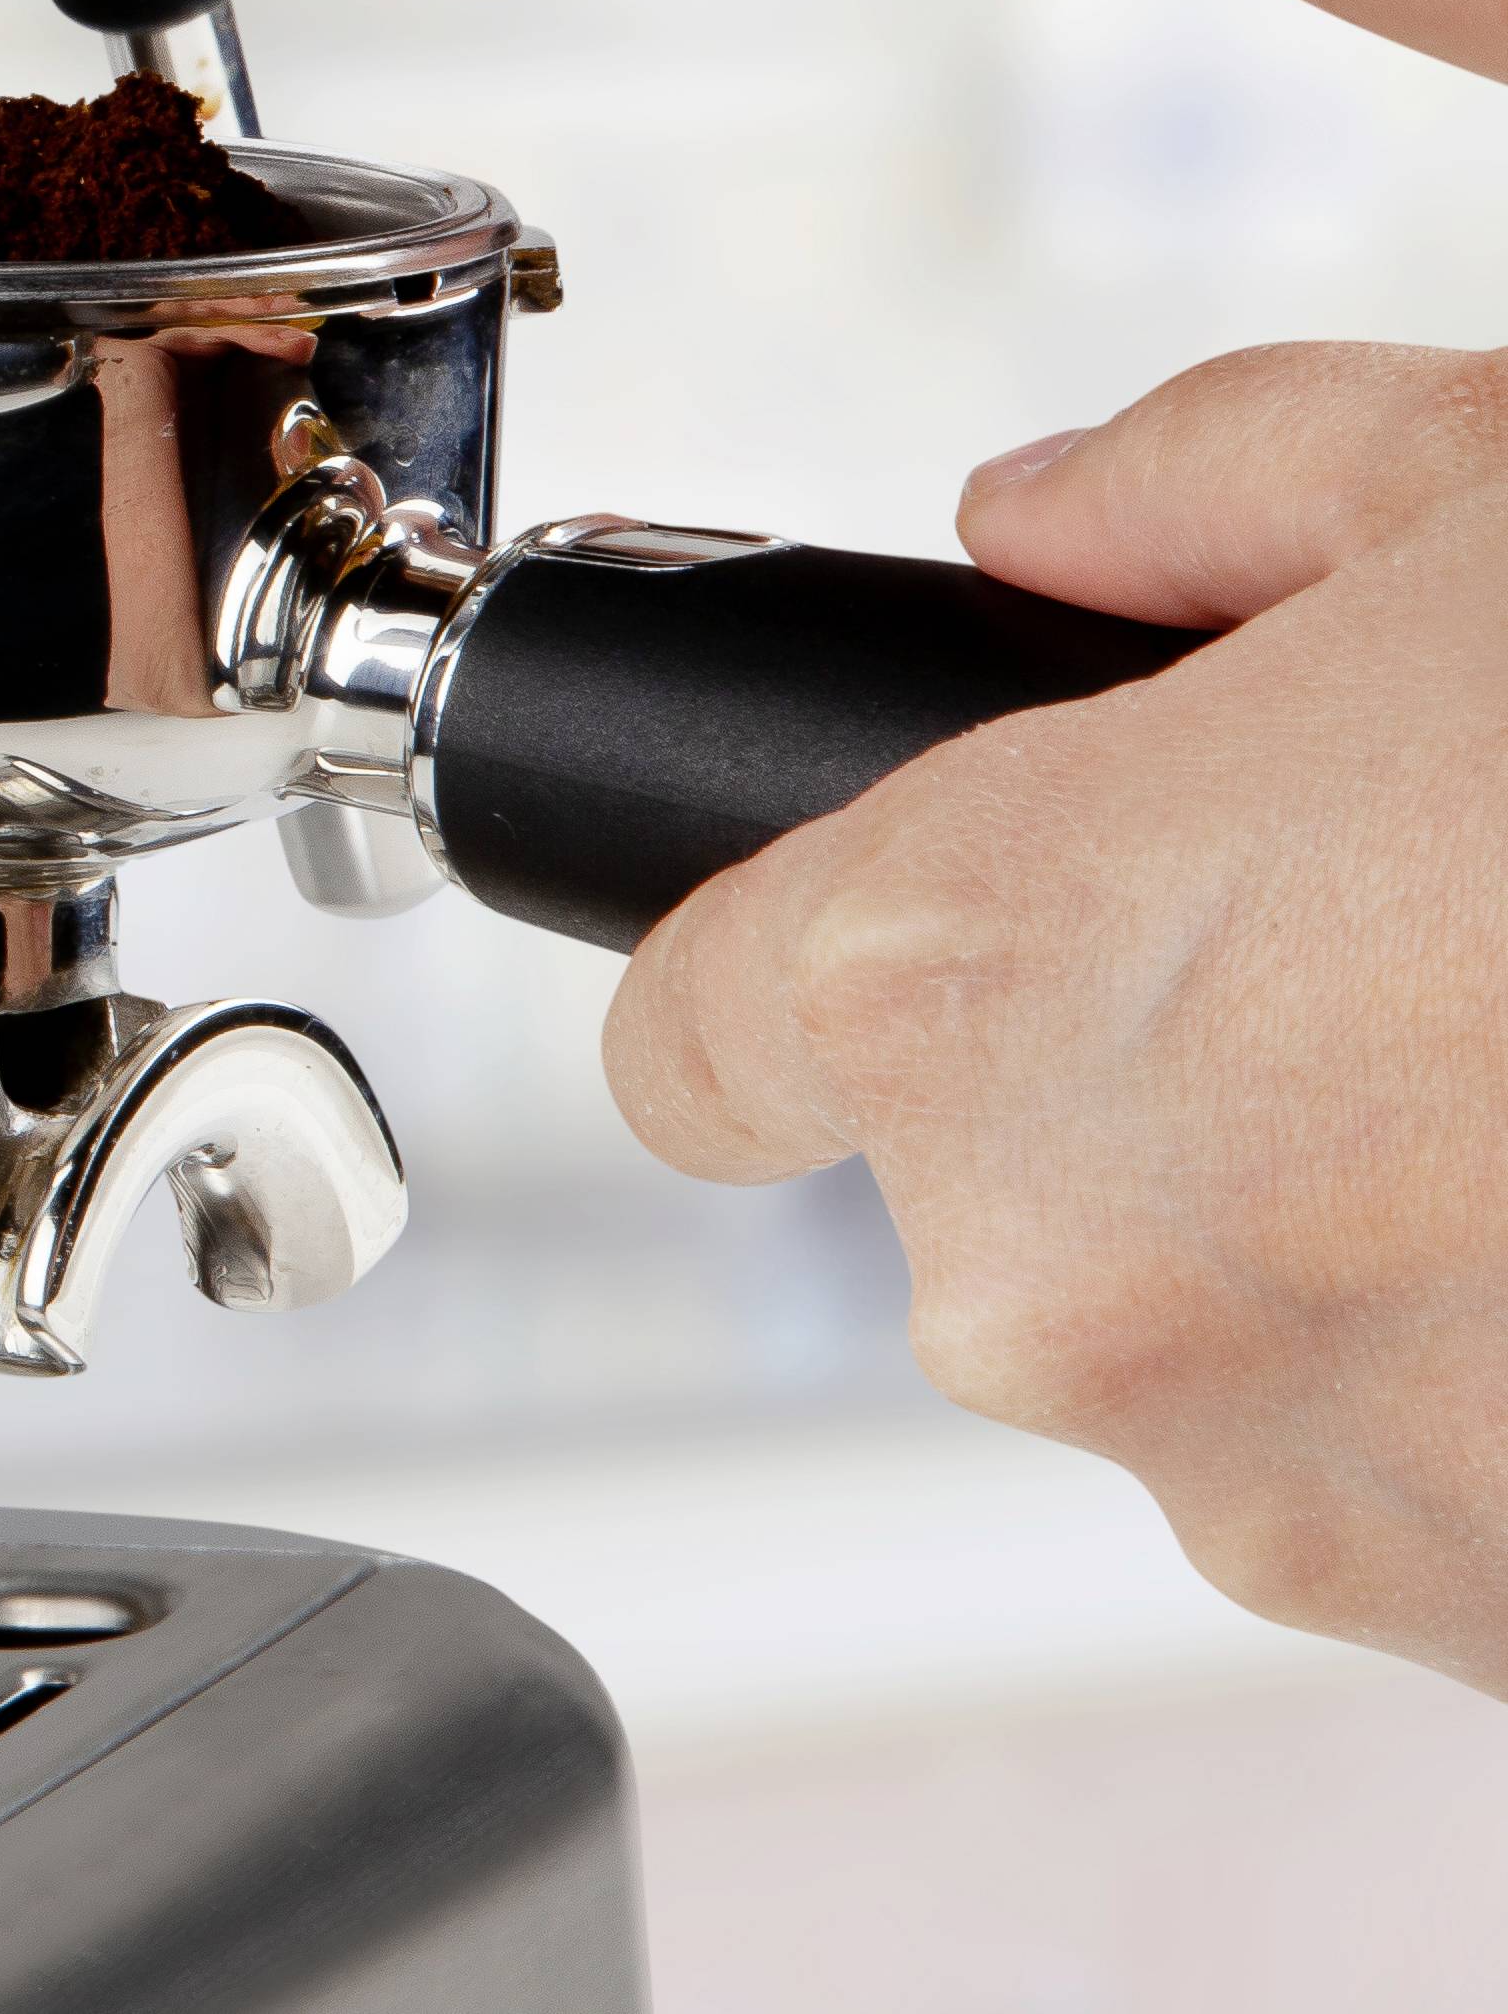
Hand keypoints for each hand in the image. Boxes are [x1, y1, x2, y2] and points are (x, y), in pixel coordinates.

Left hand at [604, 342, 1507, 1689]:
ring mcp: (1288, 1493)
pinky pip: (1414, 1476)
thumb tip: (1046, 513)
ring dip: (1356, 1227)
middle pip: (987, 1185)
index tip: (874, 926)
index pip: (690, 1032)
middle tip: (1420, 930)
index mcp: (992, 975)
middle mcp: (1075, 1275)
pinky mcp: (1478, 1635)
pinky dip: (1505, 1365)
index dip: (777, 962)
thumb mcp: (1504, 481)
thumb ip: (1212, 484)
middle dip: (1163, 1062)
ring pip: (1222, 1342)